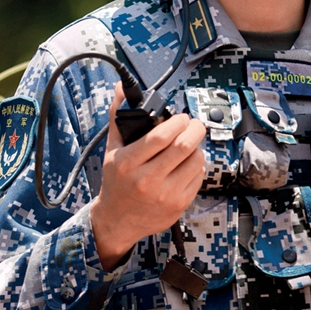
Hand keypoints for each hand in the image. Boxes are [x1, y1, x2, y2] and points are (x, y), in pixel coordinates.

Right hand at [91, 83, 205, 270]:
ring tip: (189, 143)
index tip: (180, 117)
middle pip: (184, 146)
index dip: (177, 121)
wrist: (117, 221)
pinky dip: (197, 164)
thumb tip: (121, 88)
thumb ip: (118, 117)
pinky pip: (199, 176)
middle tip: (193, 124)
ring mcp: (165, 195)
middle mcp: (147, 180)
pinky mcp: (179, 205)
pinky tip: (187, 162)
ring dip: (197, 146)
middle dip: (195, 128)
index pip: (161, 136)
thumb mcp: (112, 149)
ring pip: (196, 159)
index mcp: (128, 163)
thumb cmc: (116, 181)